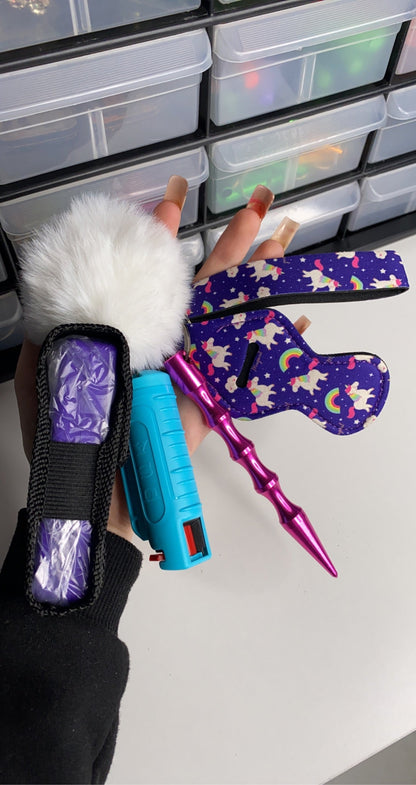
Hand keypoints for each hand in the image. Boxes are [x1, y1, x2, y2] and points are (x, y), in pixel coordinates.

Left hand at [14, 178, 285, 539]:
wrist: (96, 496)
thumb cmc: (70, 442)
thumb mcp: (46, 383)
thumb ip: (51, 342)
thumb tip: (56, 303)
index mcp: (130, 336)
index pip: (149, 279)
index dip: (160, 243)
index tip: (168, 205)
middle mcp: (166, 347)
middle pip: (204, 287)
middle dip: (230, 244)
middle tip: (258, 205)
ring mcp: (193, 372)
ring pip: (232, 316)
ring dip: (260, 280)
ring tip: (284, 242)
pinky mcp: (211, 402)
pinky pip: (247, 368)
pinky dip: (274, 342)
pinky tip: (296, 317)